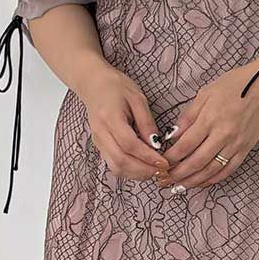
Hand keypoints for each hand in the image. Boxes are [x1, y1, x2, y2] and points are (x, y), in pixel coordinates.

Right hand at [78, 66, 171, 183]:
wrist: (94, 85)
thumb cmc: (116, 87)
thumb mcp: (137, 98)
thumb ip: (146, 122)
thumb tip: (156, 145)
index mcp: (110, 118)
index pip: (129, 145)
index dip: (148, 157)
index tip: (164, 162)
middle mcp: (101, 133)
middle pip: (121, 161)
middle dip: (144, 170)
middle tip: (162, 171)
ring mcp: (98, 142)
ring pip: (116, 167)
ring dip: (136, 174)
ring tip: (154, 171)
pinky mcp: (100, 147)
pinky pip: (113, 164)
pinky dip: (130, 171)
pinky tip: (143, 167)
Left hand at [160, 62, 258, 189]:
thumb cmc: (235, 85)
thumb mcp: (205, 94)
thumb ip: (188, 116)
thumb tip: (173, 136)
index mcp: (210, 119)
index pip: (186, 145)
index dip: (171, 158)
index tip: (161, 163)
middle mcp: (223, 134)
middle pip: (196, 162)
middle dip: (178, 174)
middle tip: (164, 180)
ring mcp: (236, 144)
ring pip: (211, 170)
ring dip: (193, 181)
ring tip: (179, 186)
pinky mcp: (246, 149)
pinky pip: (228, 170)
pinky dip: (213, 179)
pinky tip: (201, 182)